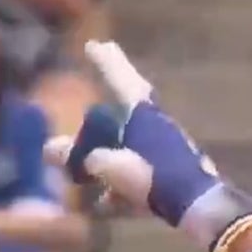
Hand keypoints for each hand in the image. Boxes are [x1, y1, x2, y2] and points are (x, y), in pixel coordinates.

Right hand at [44, 42, 251, 251]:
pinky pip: (143, 178)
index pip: (123, 79)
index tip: (96, 45)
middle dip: (104, 121)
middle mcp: (159, 128)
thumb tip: (53, 150)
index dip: (108, 62)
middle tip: (89, 114)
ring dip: (106, 162)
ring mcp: (169, 152)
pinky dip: (123, 189)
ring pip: (131, 150)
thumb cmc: (152, 175)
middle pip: (126, 116)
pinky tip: (105, 205)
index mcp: (145, 113)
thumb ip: (79, 155)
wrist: (198, 207)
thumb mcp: (107, 164)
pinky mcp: (175, 178)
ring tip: (79, 176)